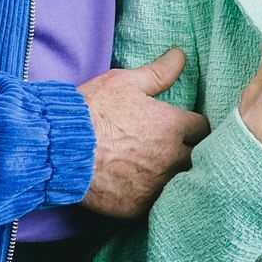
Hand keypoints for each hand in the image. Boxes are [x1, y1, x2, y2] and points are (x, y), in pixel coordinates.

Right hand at [78, 48, 210, 217]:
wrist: (59, 148)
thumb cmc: (91, 110)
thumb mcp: (124, 83)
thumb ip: (158, 73)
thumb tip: (180, 55)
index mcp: (171, 124)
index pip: (202, 128)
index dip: (194, 127)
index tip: (185, 129)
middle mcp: (170, 156)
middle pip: (197, 157)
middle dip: (190, 153)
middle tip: (176, 150)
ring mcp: (156, 184)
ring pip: (181, 183)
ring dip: (176, 177)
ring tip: (161, 171)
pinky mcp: (139, 206)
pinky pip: (158, 204)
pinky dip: (155, 197)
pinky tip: (144, 189)